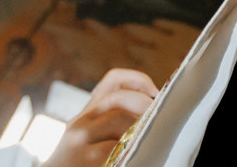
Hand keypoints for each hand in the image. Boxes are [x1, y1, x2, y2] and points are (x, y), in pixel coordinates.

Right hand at [42, 68, 157, 166]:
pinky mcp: (85, 157)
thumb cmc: (77, 165)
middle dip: (144, 105)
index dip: (138, 79)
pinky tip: (133, 155)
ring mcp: (80, 138)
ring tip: (146, 138)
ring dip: (138, 128)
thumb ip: (110, 123)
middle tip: (159, 117)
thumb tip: (151, 112)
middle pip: (119, 98)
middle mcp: (80, 122)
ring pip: (120, 120)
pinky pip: (115, 145)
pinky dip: (129, 148)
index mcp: (86, 114)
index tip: (155, 92)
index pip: (112, 79)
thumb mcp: (88, 139)